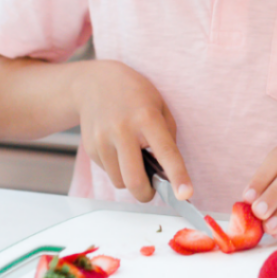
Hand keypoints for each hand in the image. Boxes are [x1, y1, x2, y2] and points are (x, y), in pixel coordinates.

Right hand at [75, 59, 190, 203]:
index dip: (178, 176)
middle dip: (146, 193)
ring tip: (134, 158)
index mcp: (147, 118)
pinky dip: (117, 170)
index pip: (166, 152)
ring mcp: (103, 141)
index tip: (185, 194)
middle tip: (153, 188)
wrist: (96, 83)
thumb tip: (168, 170)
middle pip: (135, 181)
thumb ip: (167, 136)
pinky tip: (119, 149)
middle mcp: (123, 130)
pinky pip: (108, 172)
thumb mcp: (160, 106)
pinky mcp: (90, 149)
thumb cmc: (135, 94)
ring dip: (130, 180)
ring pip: (120, 182)